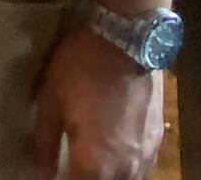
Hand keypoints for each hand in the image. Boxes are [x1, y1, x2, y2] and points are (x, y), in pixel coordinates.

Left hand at [33, 24, 164, 179]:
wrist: (127, 36)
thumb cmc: (82, 66)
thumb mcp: (51, 99)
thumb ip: (45, 142)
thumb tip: (42, 172)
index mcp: (94, 164)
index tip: (53, 174)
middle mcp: (125, 170)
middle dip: (86, 179)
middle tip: (73, 165)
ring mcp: (146, 156)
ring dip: (108, 177)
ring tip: (93, 163)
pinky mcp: (158, 139)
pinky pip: (142, 168)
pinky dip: (127, 168)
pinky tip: (116, 153)